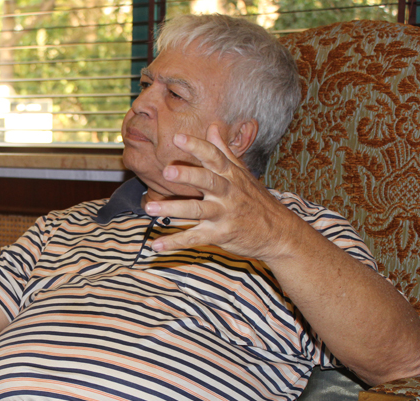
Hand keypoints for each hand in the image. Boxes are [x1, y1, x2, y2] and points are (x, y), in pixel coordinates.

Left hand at [144, 125, 299, 261]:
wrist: (280, 233)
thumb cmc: (257, 200)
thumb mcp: (243, 174)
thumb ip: (224, 151)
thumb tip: (213, 127)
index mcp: (231, 175)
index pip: (214, 157)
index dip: (197, 147)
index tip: (178, 137)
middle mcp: (228, 193)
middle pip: (207, 181)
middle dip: (187, 176)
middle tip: (166, 171)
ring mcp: (224, 214)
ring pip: (197, 210)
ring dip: (173, 209)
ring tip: (149, 207)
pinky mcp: (221, 235)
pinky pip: (195, 238)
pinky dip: (175, 242)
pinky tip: (157, 244)